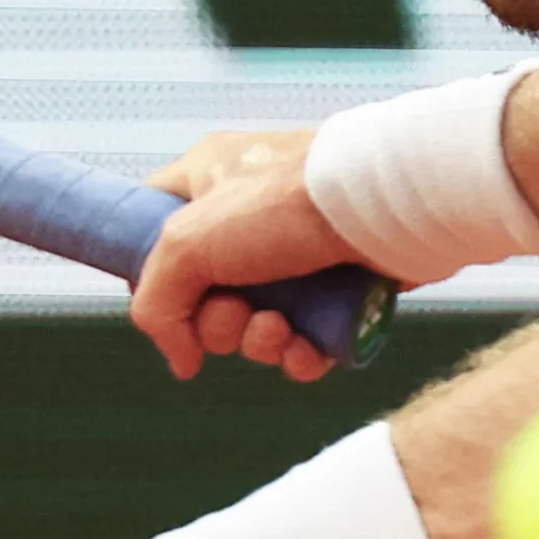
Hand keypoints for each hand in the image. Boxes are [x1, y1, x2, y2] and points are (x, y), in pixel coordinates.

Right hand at [132, 129, 373, 382]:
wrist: (390, 208)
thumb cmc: (288, 201)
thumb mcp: (188, 242)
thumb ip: (157, 302)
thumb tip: (181, 358)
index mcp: (208, 181)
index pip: (150, 226)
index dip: (148, 272)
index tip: (163, 302)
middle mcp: (248, 215)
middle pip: (203, 295)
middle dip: (217, 323)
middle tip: (237, 313)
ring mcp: (295, 253)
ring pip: (253, 324)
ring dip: (259, 343)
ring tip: (281, 330)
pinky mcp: (338, 287)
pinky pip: (301, 339)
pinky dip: (298, 354)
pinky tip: (307, 349)